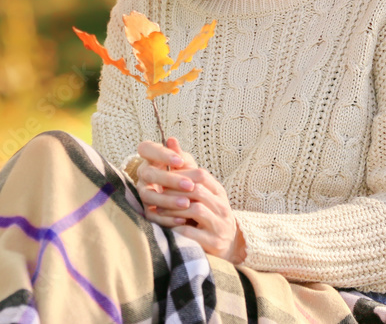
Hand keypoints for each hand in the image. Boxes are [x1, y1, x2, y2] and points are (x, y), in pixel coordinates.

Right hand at [135, 137, 198, 227]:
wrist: (190, 200)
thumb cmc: (186, 176)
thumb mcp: (186, 165)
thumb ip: (180, 155)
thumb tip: (172, 140)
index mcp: (151, 159)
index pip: (146, 148)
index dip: (160, 154)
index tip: (179, 161)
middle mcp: (143, 175)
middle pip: (148, 174)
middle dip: (170, 179)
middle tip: (190, 185)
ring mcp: (143, 193)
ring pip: (148, 196)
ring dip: (167, 200)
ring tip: (186, 203)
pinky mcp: (146, 211)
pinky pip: (152, 216)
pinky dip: (167, 218)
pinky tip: (182, 218)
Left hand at [136, 137, 245, 264]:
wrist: (229, 247)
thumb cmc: (207, 215)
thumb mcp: (199, 190)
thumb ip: (184, 167)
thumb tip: (170, 139)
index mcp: (218, 192)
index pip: (200, 175)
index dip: (179, 174)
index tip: (162, 178)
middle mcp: (222, 206)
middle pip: (197, 190)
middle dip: (173, 190)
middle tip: (156, 192)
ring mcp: (219, 225)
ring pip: (195, 209)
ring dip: (173, 207)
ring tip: (158, 208)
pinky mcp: (213, 243)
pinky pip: (192, 233)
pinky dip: (177, 229)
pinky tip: (166, 226)